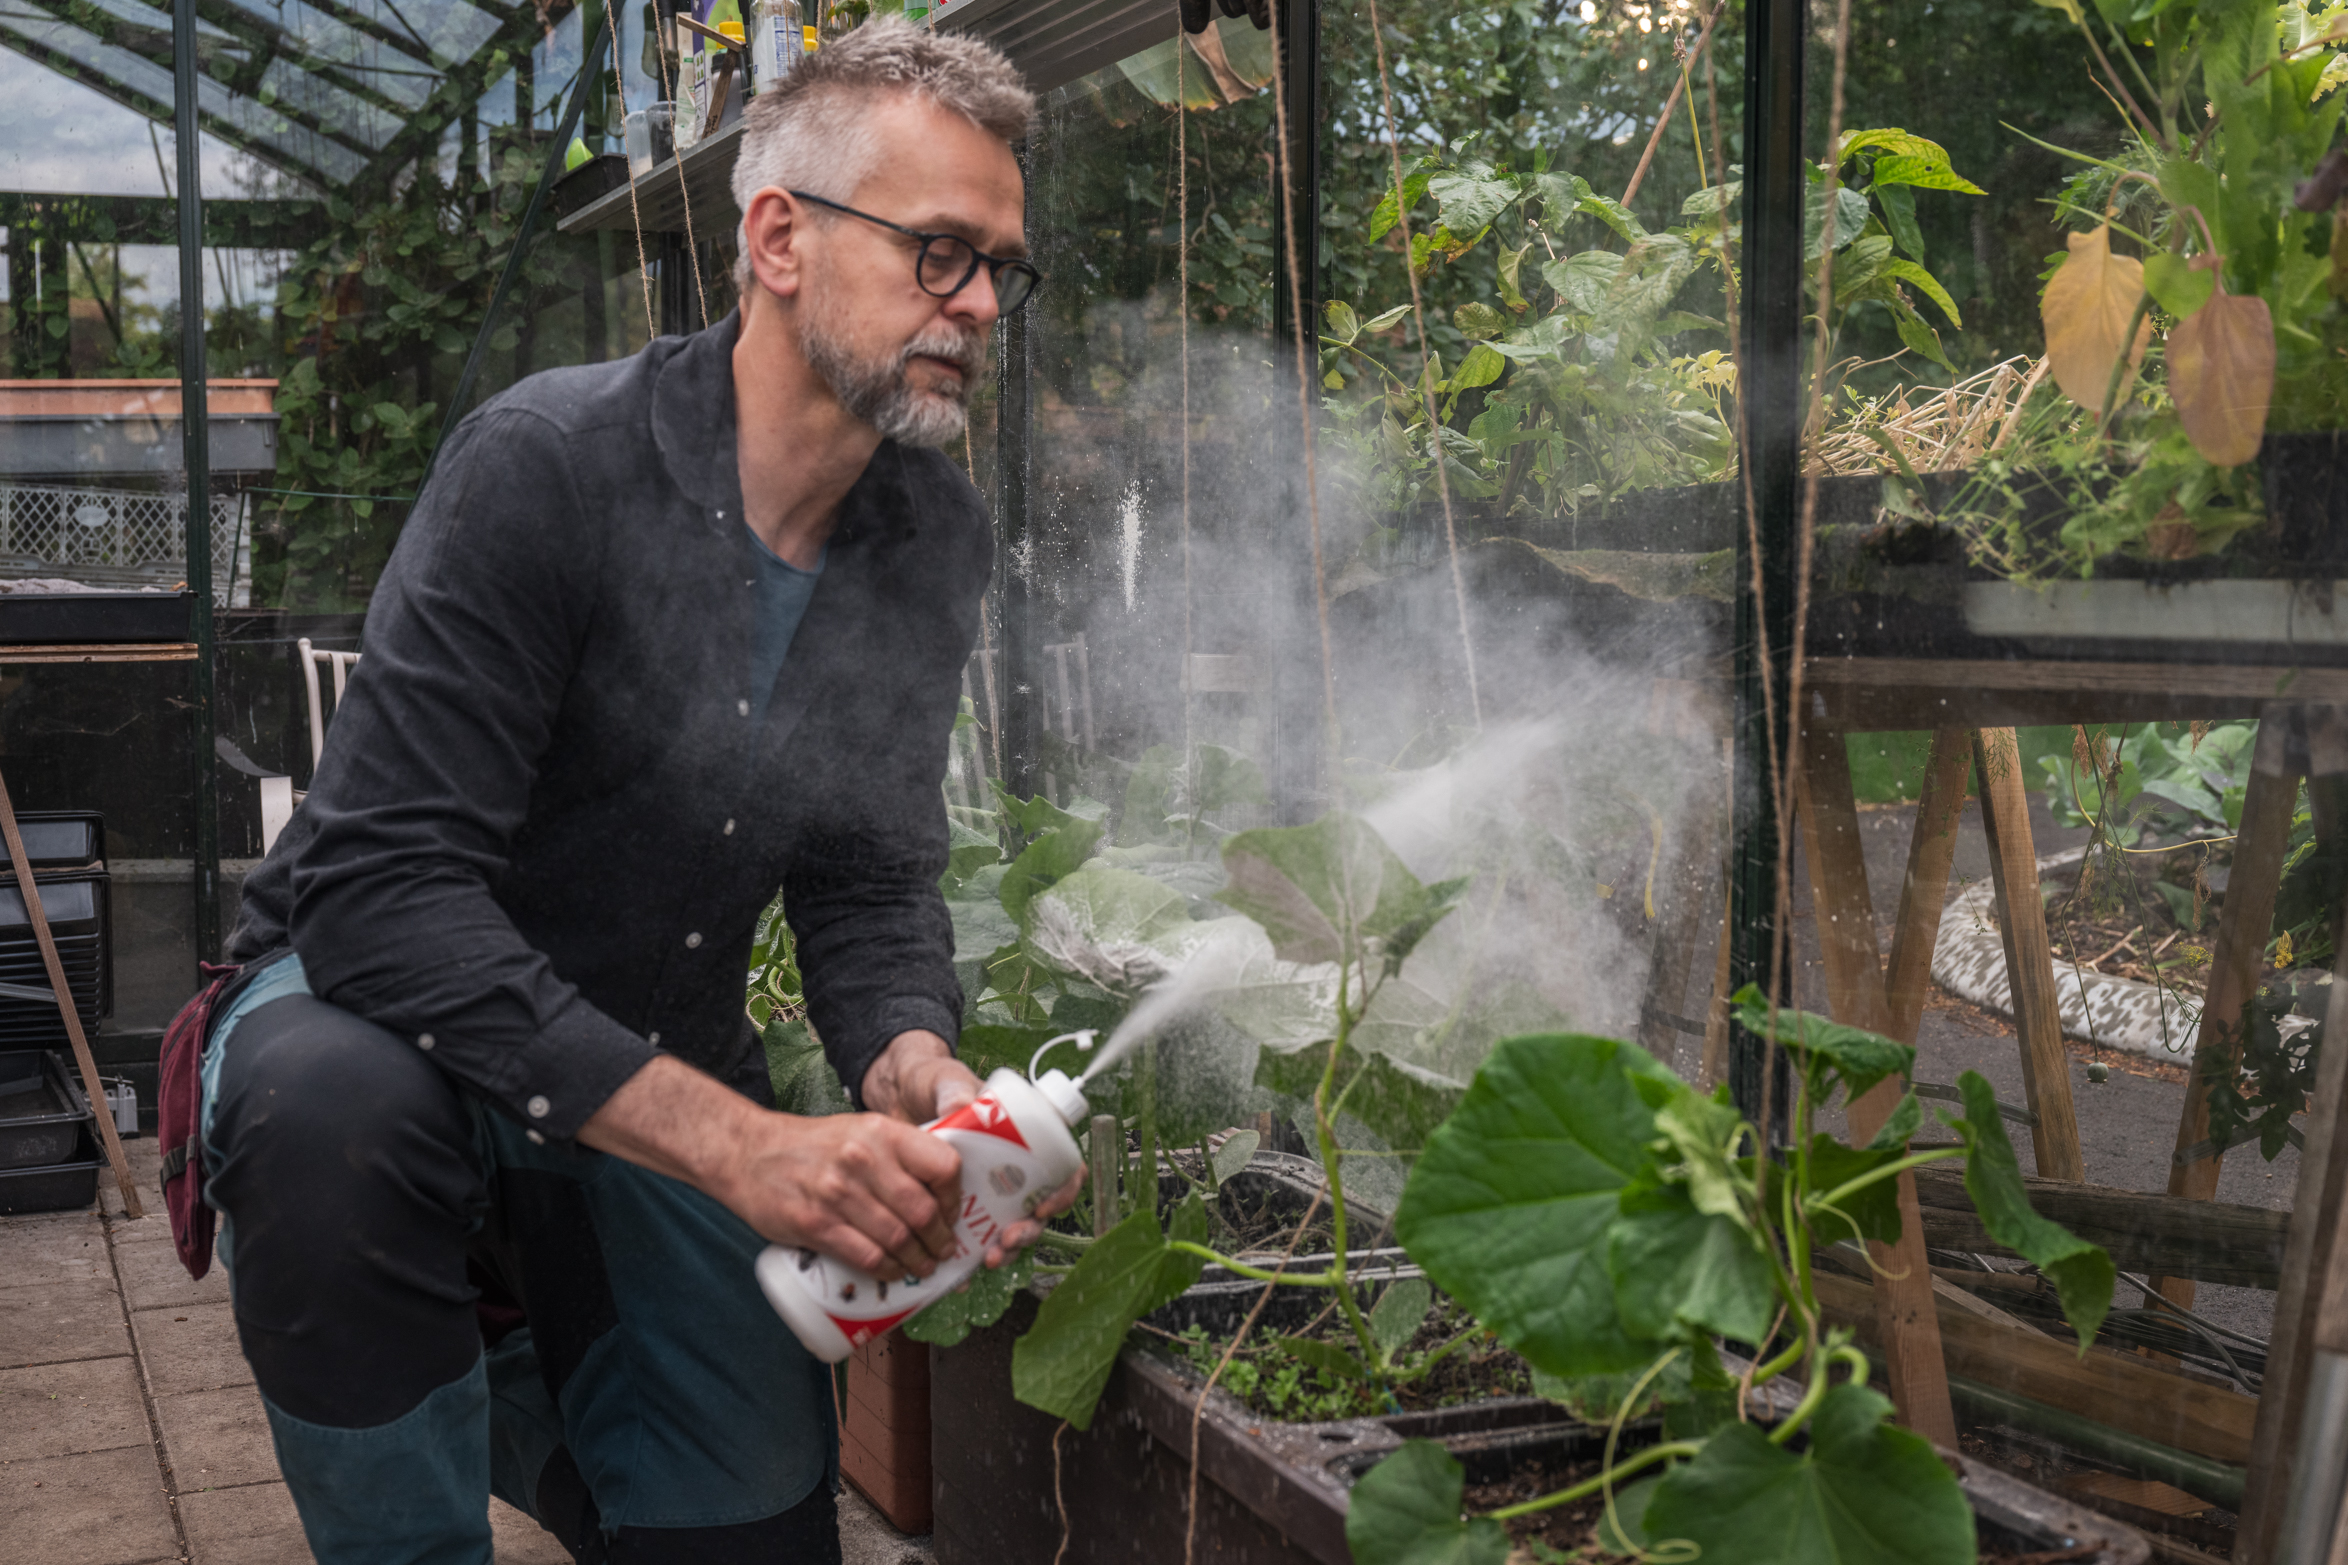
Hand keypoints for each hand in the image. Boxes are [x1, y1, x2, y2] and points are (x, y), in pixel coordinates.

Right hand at [579, 1055, 964, 1277]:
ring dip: (917, 1261)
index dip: (955, 1199)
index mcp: (882, 1132)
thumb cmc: (811, 1146)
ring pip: (898, 1239)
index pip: (943, 1165)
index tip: (954, 1215)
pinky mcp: (815, 1224)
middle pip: (923, 1211)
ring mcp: (838, 1193)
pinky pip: (866, 1256)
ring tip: (922, 1267)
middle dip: (940, 1240)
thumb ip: (896, 1154)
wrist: (747, 1152)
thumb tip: (940, 1190)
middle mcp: (864, 1159)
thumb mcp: (859, 1131)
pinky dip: (887, 1270)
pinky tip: (893, 1272)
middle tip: (943, 1252)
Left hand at [861, 1029, 1083, 1268]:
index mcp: (1023, 1136)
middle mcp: (1012, 1168)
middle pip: (1039, 1208)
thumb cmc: (932, 1083)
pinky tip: (961, 1273)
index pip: (1063, 1166)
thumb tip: (962, 1105)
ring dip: (1007, 1249)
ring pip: (1012, 1229)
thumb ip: (955, 1089)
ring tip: (990, 1258)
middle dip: (1030, 1230)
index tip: (1044, 1204)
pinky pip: (974, 1241)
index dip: (1063, 1190)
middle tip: (1009, 1238)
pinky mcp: (959, 1207)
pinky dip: (971, 1260)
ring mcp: (987, 1191)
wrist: (894, 1098)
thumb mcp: (946, 1080)